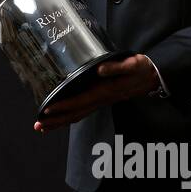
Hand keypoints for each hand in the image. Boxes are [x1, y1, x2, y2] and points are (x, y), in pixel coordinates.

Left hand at [34, 54, 159, 131]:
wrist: (152, 78)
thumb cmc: (141, 69)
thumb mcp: (132, 64)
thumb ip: (117, 67)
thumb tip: (100, 70)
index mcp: (105, 91)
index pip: (80, 101)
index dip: (63, 106)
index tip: (47, 109)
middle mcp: (101, 100)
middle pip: (75, 114)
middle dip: (56, 120)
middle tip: (38, 125)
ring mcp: (100, 102)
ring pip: (77, 115)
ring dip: (59, 122)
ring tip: (42, 126)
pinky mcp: (100, 100)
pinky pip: (82, 112)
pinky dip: (68, 117)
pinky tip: (58, 118)